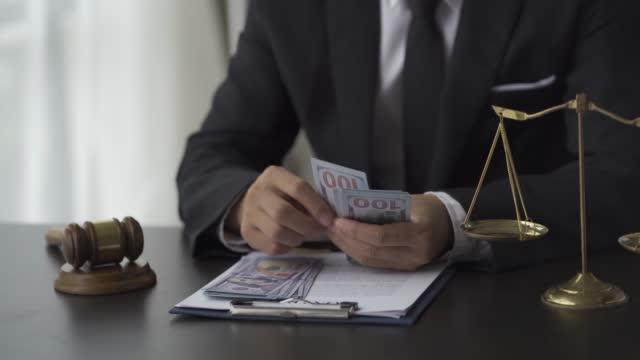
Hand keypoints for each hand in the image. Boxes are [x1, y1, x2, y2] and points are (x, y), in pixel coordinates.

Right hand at [227, 166, 334, 254]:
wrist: (250, 202)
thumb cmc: (282, 195)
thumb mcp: (293, 188)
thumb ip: (310, 198)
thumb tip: (331, 218)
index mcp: (274, 175)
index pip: (298, 188)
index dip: (316, 205)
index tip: (329, 219)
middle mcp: (258, 192)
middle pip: (284, 213)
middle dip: (306, 225)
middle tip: (318, 230)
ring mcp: (249, 213)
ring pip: (277, 232)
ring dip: (297, 238)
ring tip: (303, 235)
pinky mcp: (247, 232)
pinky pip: (271, 246)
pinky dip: (286, 247)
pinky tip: (290, 240)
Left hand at [327, 194, 452, 270]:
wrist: (449, 225)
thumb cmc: (427, 208)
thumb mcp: (408, 201)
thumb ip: (383, 207)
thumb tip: (350, 208)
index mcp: (419, 232)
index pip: (381, 236)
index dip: (357, 230)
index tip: (338, 221)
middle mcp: (415, 253)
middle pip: (373, 251)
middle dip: (347, 239)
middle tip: (329, 226)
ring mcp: (410, 265)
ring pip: (371, 260)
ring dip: (348, 247)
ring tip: (333, 234)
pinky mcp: (404, 269)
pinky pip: (376, 263)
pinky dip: (358, 253)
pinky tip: (346, 242)